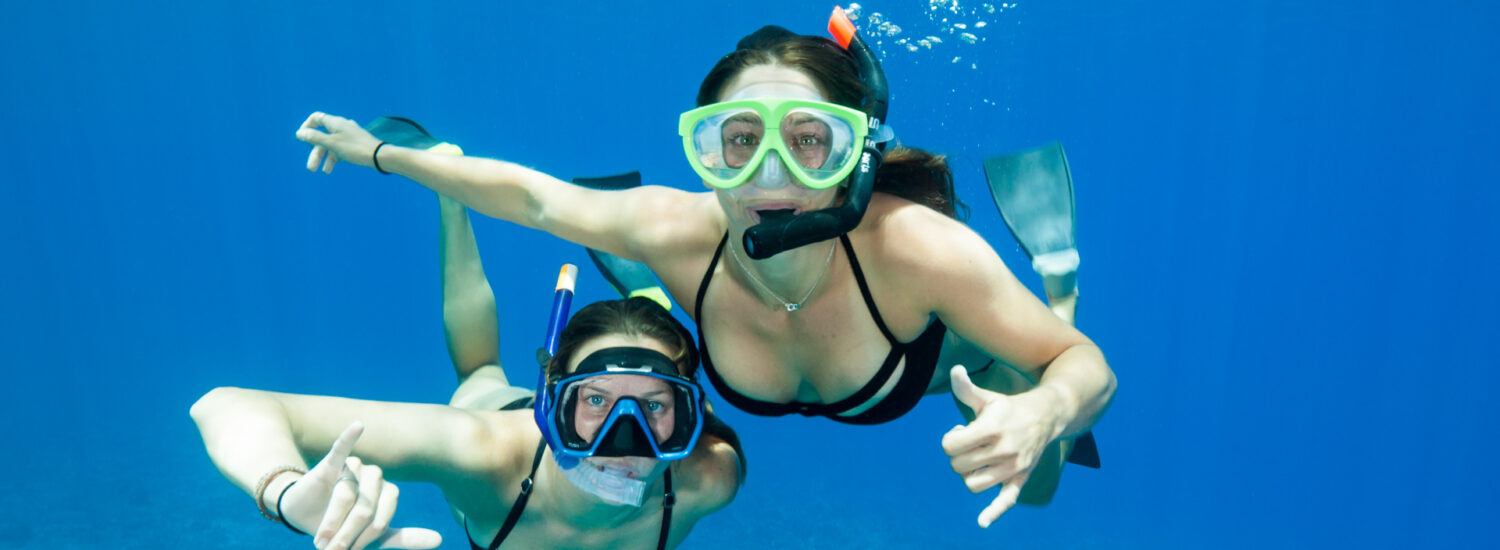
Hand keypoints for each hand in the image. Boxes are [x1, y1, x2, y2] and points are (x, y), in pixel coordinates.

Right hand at [277, 422, 441, 549]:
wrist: (308, 519)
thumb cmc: (345, 527)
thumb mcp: (377, 539)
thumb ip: (406, 538)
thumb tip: (440, 540)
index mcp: (388, 492)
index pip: (382, 518)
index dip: (365, 538)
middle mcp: (374, 477)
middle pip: (365, 509)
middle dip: (347, 534)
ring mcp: (354, 469)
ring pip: (346, 495)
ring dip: (332, 520)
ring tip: (321, 540)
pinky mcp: (331, 463)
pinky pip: (342, 448)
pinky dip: (348, 437)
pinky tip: (358, 426)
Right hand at [296, 112, 381, 173]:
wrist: (379, 156)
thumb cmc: (355, 148)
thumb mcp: (331, 143)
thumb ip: (314, 138)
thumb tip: (299, 133)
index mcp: (335, 122)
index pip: (316, 118)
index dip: (306, 126)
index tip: (301, 138)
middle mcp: (341, 127)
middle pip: (322, 137)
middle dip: (316, 153)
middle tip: (310, 168)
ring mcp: (349, 136)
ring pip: (331, 145)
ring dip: (325, 159)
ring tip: (324, 172)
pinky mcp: (354, 145)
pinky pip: (340, 150)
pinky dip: (334, 159)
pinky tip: (330, 169)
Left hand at [941, 366, 1064, 527]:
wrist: (1047, 416)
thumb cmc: (1009, 407)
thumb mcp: (988, 398)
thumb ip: (966, 389)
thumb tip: (955, 370)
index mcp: (992, 427)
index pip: (952, 445)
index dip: (950, 439)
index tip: (960, 431)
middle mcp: (1004, 449)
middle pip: (958, 465)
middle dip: (958, 455)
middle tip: (970, 444)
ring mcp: (1013, 466)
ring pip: (973, 483)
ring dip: (969, 473)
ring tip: (977, 460)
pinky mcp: (1020, 479)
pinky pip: (1006, 501)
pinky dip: (993, 512)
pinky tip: (982, 522)